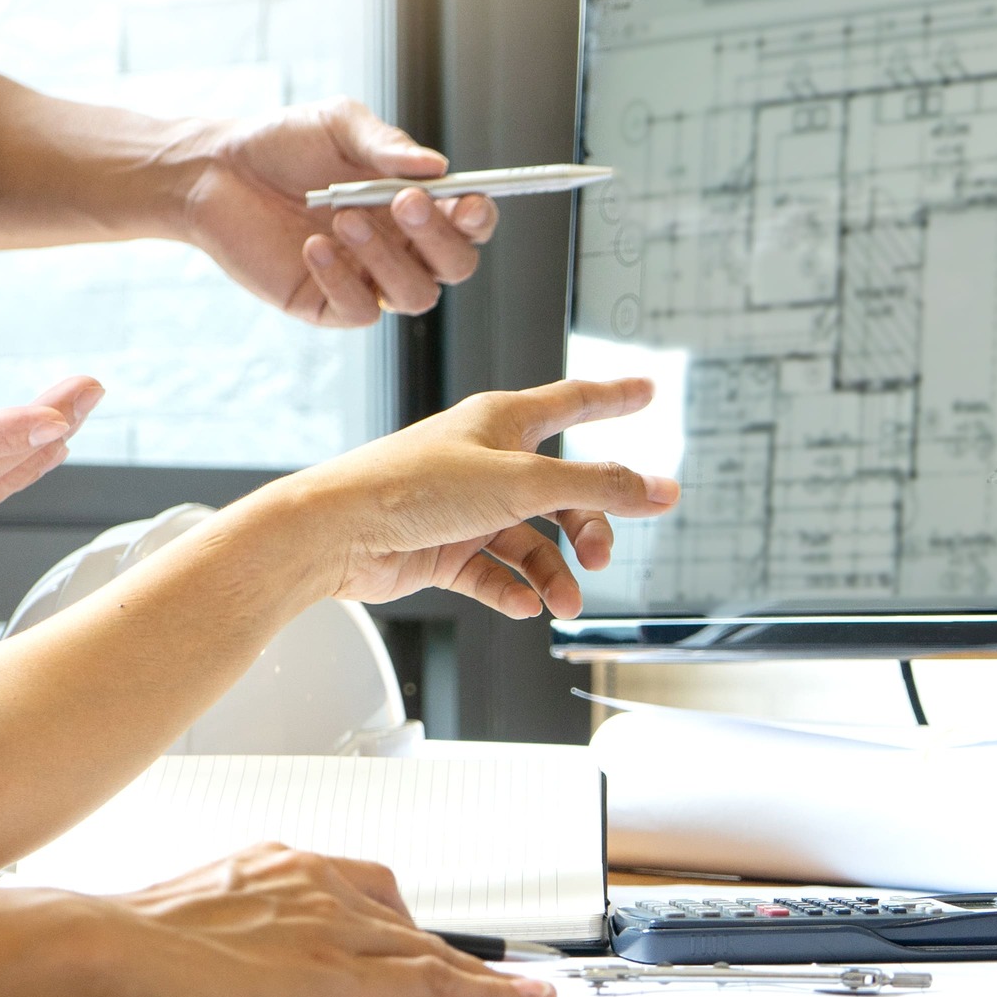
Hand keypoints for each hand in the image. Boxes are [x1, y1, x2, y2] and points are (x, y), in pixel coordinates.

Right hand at [88, 844, 552, 996]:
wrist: (91, 950)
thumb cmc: (112, 948)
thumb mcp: (179, 926)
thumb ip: (216, 938)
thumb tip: (207, 971)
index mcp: (272, 865)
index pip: (360, 888)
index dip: (397, 923)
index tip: (417, 941)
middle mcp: (313, 883)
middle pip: (405, 920)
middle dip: (439, 952)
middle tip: (467, 981)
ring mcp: (331, 928)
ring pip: (431, 951)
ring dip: (481, 976)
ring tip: (522, 996)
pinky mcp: (338, 977)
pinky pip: (435, 985)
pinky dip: (489, 995)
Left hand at [177, 100, 497, 327]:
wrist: (218, 171)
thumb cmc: (286, 144)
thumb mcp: (339, 125)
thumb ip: (387, 144)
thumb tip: (437, 167)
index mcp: (416, 206)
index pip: (469, 224)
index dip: (479, 218)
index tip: (468, 201)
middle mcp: (402, 248)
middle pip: (454, 266)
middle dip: (437, 237)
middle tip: (404, 201)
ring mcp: (369, 280)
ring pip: (415, 295)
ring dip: (387, 258)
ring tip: (342, 216)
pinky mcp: (328, 305)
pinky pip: (360, 310)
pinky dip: (342, 278)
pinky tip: (312, 245)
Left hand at [290, 376, 677, 617]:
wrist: (337, 533)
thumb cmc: (411, 486)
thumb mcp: (522, 483)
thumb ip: (597, 487)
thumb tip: (659, 490)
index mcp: (502, 423)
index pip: (572, 403)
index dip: (613, 398)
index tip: (645, 391)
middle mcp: (487, 462)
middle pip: (563, 493)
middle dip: (588, 528)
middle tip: (597, 557)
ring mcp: (466, 508)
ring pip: (531, 542)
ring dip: (552, 574)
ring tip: (562, 603)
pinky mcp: (444, 550)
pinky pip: (494, 573)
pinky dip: (512, 591)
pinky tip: (521, 606)